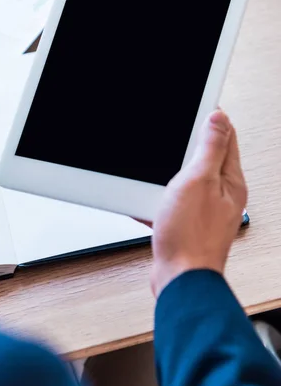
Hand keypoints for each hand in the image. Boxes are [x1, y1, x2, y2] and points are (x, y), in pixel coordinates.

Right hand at [149, 109, 246, 297]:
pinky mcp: (191, 224)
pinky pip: (179, 201)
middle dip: (191, 144)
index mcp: (231, 181)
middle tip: (176, 135)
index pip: (227, 138)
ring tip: (163, 169)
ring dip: (175, 172)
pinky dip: (165, 196)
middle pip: (209, 157)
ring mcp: (207, 211)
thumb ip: (209, 148)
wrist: (180, 278)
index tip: (197, 107)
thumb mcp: (198, 181)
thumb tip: (218, 118)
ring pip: (191, 179)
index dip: (211, 119)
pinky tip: (155, 200)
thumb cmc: (189, 236)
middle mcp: (224, 195)